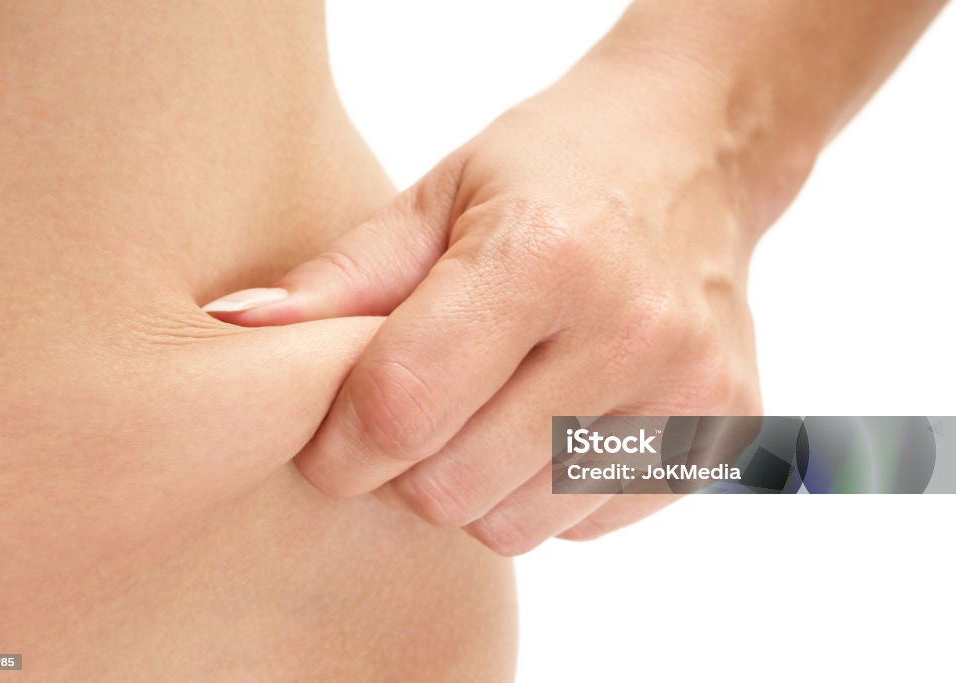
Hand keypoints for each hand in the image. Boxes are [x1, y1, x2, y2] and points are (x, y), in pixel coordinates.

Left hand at [204, 58, 774, 554]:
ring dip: (478, 485)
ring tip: (497, 404)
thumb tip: (235, 331)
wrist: (693, 156)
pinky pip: (582, 525)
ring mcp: (687, 393)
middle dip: (407, 467)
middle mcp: (630, 332)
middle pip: (451, 490)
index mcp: (545, 257)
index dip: (340, 444)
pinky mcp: (720, 438)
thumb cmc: (552, 169)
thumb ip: (339, 279)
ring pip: (515, 527)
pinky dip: (547, 490)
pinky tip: (559, 415)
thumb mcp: (437, 196)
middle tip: (422, 407)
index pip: (402, 409)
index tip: (333, 437)